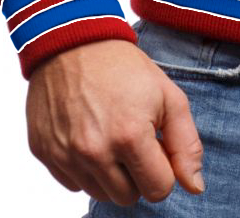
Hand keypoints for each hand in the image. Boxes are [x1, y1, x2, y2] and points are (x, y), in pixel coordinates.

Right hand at [25, 38, 205, 204]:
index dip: (163, 169)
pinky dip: (84, 168)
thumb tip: (195, 188)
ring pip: (100, 194)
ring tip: (110, 134)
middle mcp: (94, 152)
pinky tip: (88, 135)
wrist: (75, 41)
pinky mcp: (44, 153)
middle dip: (137, 174)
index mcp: (129, 136)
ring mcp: (66, 155)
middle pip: (128, 198)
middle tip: (133, 138)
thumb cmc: (125, 68)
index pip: (158, 189)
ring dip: (110, 173)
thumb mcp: (168, 96)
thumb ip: (186, 144)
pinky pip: (73, 183)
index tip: (155, 144)